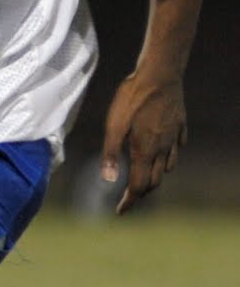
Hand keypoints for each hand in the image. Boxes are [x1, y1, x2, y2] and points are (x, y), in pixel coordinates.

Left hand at [100, 70, 187, 214]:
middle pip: (154, 180)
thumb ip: (110, 153)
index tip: (120, 212)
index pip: (138, 186)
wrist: (160, 74)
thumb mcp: (113, 126)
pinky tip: (162, 152)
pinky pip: (177, 147)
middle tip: (128, 196)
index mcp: (145, 151)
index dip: (129, 202)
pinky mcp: (180, 124)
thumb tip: (107, 179)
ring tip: (142, 176)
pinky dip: (169, 156)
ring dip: (155, 176)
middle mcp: (163, 148)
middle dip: (140, 192)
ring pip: (168, 166)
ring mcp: (174, 136)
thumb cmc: (132, 98)